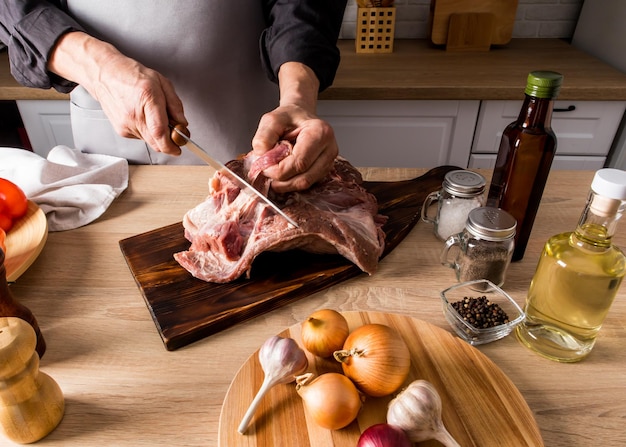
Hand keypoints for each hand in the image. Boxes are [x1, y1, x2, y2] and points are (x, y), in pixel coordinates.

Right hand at [48, 32, 186, 155]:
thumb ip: (175, 104)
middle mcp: (134, 114)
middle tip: (174, 133)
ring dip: (157, 135)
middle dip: (169, 142)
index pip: (160, 132)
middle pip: (156, 142)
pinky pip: (141, 137)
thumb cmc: (132, 75)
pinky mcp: (121, 130)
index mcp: (147, 98)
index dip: (171, 145)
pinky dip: (147, 131)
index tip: (179, 148)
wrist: (105, 75)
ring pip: (150, 141)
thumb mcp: (162, 82)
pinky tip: (142, 117)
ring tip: (153, 116)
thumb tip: (182, 123)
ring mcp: (125, 124)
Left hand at [252, 104, 337, 192]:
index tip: (263, 167)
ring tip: (272, 174)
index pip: (299, 162)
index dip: (278, 170)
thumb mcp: (271, 120)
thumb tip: (261, 158)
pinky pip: (307, 183)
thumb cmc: (289, 117)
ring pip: (306, 183)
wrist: (300, 117)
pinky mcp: (325, 170)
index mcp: (320, 133)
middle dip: (281, 180)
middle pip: (304, 177)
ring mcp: (329, 161)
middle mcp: (329, 149)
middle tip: (266, 172)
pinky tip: (282, 174)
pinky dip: (291, 183)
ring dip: (285, 184)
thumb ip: (263, 137)